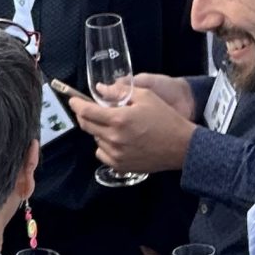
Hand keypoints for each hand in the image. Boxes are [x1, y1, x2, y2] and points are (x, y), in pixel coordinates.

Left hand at [70, 75, 196, 173]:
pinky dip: (105, 146)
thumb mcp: (145, 97)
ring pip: (95, 139)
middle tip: (90, 109)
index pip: (87, 111)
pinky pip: (102, 153)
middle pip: (86, 126)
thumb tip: (100, 89)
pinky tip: (118, 140)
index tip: (73, 100)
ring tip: (115, 125)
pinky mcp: (120, 166)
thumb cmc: (166, 119)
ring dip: (98, 130)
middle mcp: (114, 138)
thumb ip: (120, 92)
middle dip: (84, 115)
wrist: (181, 147)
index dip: (76, 104)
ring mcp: (116, 154)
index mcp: (118, 119)